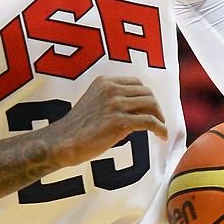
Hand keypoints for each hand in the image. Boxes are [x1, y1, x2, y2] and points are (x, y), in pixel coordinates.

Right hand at [51, 76, 167, 167]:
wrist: (62, 142)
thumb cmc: (76, 128)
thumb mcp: (93, 102)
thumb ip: (110, 99)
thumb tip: (134, 109)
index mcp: (104, 82)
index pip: (136, 83)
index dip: (146, 96)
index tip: (149, 108)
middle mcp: (111, 89)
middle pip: (147, 93)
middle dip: (155, 107)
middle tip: (158, 120)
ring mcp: (116, 105)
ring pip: (151, 105)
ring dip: (160, 118)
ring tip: (161, 129)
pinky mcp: (120, 122)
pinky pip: (150, 122)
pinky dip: (160, 128)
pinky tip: (162, 136)